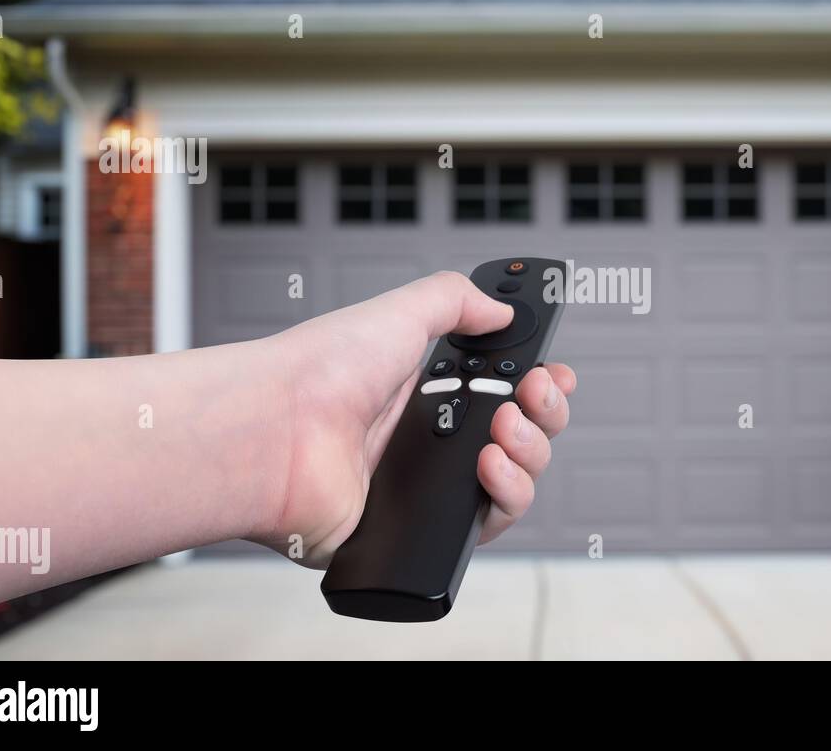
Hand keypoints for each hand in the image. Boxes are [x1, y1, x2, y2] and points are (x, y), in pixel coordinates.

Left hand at [253, 271, 575, 566]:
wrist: (275, 434)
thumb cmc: (318, 373)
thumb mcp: (398, 312)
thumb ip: (456, 300)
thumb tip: (503, 307)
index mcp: (422, 391)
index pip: (499, 392)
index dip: (536, 386)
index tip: (554, 374)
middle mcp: (426, 440)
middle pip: (520, 436)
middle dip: (544, 413)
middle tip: (534, 394)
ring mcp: (425, 488)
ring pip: (515, 481)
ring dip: (529, 451)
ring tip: (503, 430)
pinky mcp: (419, 530)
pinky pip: (487, 523)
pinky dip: (505, 494)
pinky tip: (488, 467)